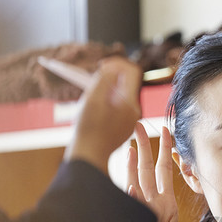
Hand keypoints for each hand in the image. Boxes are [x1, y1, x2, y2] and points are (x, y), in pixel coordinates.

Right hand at [65, 56, 142, 172]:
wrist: (88, 157)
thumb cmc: (88, 129)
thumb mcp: (93, 98)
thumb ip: (105, 78)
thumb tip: (114, 66)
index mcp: (130, 102)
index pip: (131, 72)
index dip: (117, 63)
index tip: (101, 66)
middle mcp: (134, 111)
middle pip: (124, 84)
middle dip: (108, 78)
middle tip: (91, 83)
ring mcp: (129, 121)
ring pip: (119, 96)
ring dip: (104, 91)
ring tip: (89, 101)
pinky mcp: (122, 128)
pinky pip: (116, 109)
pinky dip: (104, 104)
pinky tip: (91, 112)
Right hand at [112, 122, 189, 221]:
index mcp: (166, 208)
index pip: (166, 175)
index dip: (167, 154)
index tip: (167, 133)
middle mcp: (152, 205)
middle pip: (149, 169)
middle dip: (147, 146)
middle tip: (140, 124)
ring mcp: (139, 212)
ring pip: (136, 179)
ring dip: (134, 159)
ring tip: (131, 138)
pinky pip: (131, 204)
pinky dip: (131, 193)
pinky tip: (129, 176)